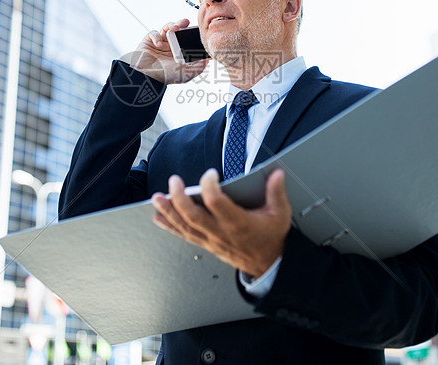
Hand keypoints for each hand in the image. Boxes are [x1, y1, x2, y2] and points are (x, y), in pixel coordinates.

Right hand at [119, 19, 208, 83]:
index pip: (188, 40)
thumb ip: (197, 68)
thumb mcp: (185, 74)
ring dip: (172, 25)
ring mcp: (160, 43)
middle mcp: (170, 46)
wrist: (146, 78)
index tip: (199, 32)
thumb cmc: (165, 77)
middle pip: (179, 31)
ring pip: (167, 28)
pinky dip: (156, 36)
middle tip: (187, 22)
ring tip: (176, 27)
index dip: (193, 35)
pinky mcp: (149, 41)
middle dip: (183, 25)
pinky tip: (158, 44)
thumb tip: (207, 60)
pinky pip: (153, 33)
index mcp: (179, 53)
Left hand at [151, 168, 291, 277]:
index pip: (216, 203)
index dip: (209, 186)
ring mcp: (212, 239)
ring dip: (169, 212)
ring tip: (157, 198)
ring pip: (185, 226)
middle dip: (179, 198)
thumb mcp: (280, 214)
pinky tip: (159, 218)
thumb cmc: (271, 238)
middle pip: (193, 216)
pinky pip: (185, 235)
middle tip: (173, 182)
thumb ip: (277, 192)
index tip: (211, 174)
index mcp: (238, 222)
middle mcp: (221, 232)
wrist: (269, 264)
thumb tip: (277, 174)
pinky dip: (170, 226)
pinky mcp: (207, 244)